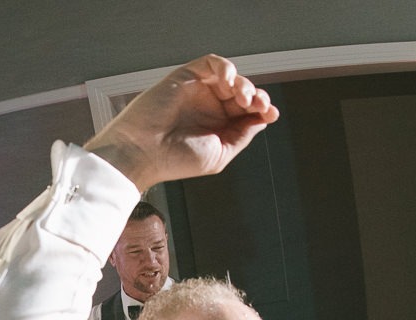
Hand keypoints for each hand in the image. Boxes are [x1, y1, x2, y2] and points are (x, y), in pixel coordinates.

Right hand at [85, 54, 277, 191]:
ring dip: (243, 84)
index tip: (271, 113)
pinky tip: (227, 81)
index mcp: (218, 127)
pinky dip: (224, 67)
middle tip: (256, 105)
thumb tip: (261, 119)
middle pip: (243, 93)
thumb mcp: (220, 154)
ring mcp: (198, 92)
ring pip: (231, 77)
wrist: (144, 152)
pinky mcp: (186, 77)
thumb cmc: (175, 160)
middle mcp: (209, 108)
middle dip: (256, 97)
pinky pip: (211, 63)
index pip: (247, 113)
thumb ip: (241, 135)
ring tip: (241, 97)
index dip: (262, 110)